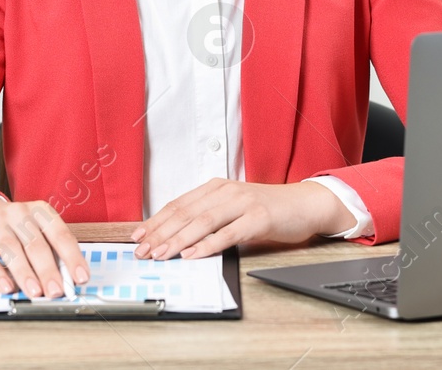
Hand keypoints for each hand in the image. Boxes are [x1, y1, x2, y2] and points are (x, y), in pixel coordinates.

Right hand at [0, 196, 90, 299]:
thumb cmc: (16, 230)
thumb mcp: (36, 233)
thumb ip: (51, 254)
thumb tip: (66, 282)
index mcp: (40, 210)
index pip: (60, 234)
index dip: (72, 257)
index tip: (80, 278)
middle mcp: (18, 212)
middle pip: (36, 243)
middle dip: (48, 270)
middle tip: (56, 291)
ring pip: (12, 249)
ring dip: (25, 273)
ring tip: (35, 292)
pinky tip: (7, 287)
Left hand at [129, 179, 354, 260]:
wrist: (304, 204)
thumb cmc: (267, 209)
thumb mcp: (232, 208)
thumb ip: (208, 217)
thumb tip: (176, 237)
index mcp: (215, 187)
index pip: (177, 205)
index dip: (155, 221)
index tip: (137, 237)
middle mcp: (226, 191)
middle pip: (185, 213)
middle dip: (160, 233)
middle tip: (142, 250)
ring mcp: (242, 203)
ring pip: (202, 222)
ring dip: (178, 240)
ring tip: (161, 254)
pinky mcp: (258, 218)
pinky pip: (228, 233)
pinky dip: (208, 245)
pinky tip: (193, 254)